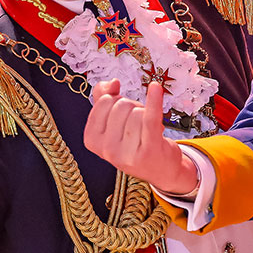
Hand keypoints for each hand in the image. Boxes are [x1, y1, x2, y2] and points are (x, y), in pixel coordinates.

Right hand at [83, 80, 199, 194]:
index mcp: (92, 141)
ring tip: (148, 131)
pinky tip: (156, 88)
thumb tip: (112, 83)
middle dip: (133, 107)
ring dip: (147, 115)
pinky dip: (154, 101)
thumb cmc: (134, 143)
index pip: (104, 101)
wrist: (160, 170)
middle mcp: (107, 150)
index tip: (122, 117)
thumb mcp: (112, 125)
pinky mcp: (150, 149)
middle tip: (138, 125)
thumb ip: (103, 99)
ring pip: (138, 111)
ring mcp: (127, 152)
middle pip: (121, 105)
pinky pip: (150, 118)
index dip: (116, 102)